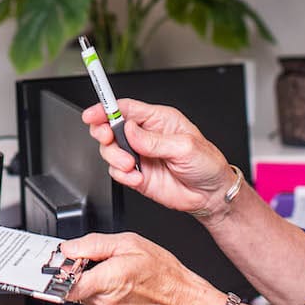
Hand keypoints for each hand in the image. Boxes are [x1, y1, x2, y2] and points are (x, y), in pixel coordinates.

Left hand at [60, 232, 226, 304]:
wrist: (181, 299)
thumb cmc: (162, 272)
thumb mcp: (129, 243)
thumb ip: (93, 244)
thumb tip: (69, 247)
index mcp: (106, 282)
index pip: (63, 284)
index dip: (55, 270)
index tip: (57, 258)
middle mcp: (102, 301)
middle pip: (70, 283)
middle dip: (75, 267)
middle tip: (90, 254)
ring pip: (81, 290)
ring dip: (87, 276)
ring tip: (109, 264)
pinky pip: (92, 297)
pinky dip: (97, 284)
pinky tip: (114, 275)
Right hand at [81, 99, 234, 217]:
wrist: (212, 195)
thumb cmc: (207, 164)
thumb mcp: (184, 147)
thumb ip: (154, 140)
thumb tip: (129, 130)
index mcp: (158, 120)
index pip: (125, 109)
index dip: (106, 108)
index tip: (92, 114)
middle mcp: (145, 136)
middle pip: (111, 127)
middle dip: (104, 133)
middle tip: (107, 139)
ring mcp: (139, 156)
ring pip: (110, 150)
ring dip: (115, 158)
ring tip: (130, 165)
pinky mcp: (137, 175)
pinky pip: (117, 173)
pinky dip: (122, 176)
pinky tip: (136, 178)